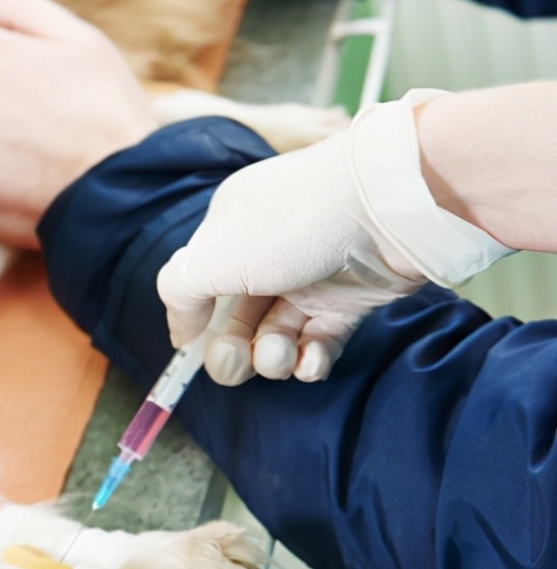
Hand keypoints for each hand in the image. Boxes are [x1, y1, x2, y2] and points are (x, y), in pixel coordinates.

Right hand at [156, 90, 512, 384]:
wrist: (390, 206)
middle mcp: (267, 253)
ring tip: (282, 354)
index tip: (191, 350)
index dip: (193, 322)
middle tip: (236, 361)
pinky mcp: (350, 300)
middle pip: (235, 320)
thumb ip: (178, 291)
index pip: (199, 285)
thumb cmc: (294, 223)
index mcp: (230, 230)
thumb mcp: (213, 254)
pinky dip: (311, 359)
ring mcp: (310, 277)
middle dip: (230, 351)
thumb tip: (181, 331)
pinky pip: (319, 342)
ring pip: (275, 336)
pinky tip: (310, 361)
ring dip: (272, 358)